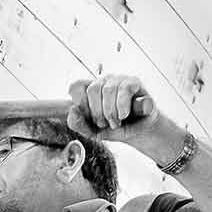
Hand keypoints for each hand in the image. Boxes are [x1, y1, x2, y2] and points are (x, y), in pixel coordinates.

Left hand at [66, 73, 180, 160]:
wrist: (139, 131)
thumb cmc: (116, 128)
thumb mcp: (94, 132)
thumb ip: (78, 124)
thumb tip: (72, 110)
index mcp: (89, 91)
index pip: (76, 86)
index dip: (80, 103)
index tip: (88, 117)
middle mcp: (102, 82)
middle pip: (92, 89)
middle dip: (97, 112)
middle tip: (104, 124)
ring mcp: (118, 80)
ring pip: (108, 89)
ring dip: (111, 112)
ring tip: (116, 123)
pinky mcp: (134, 82)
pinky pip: (124, 89)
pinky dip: (122, 106)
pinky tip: (124, 115)